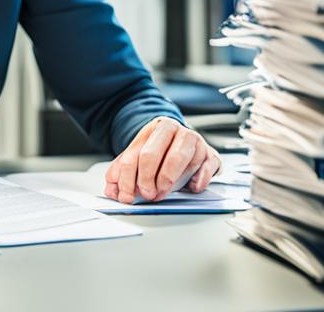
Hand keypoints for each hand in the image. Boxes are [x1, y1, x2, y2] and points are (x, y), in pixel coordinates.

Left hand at [103, 117, 220, 203]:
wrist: (188, 146)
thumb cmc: (163, 153)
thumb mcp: (139, 158)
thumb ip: (121, 172)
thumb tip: (112, 190)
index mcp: (156, 128)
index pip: (136, 154)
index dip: (128, 179)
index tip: (128, 195)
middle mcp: (176, 131)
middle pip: (153, 154)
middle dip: (146, 180)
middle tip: (146, 194)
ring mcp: (196, 142)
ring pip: (179, 160)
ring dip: (168, 182)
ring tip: (162, 192)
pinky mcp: (211, 155)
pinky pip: (206, 168)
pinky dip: (198, 181)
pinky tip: (191, 186)